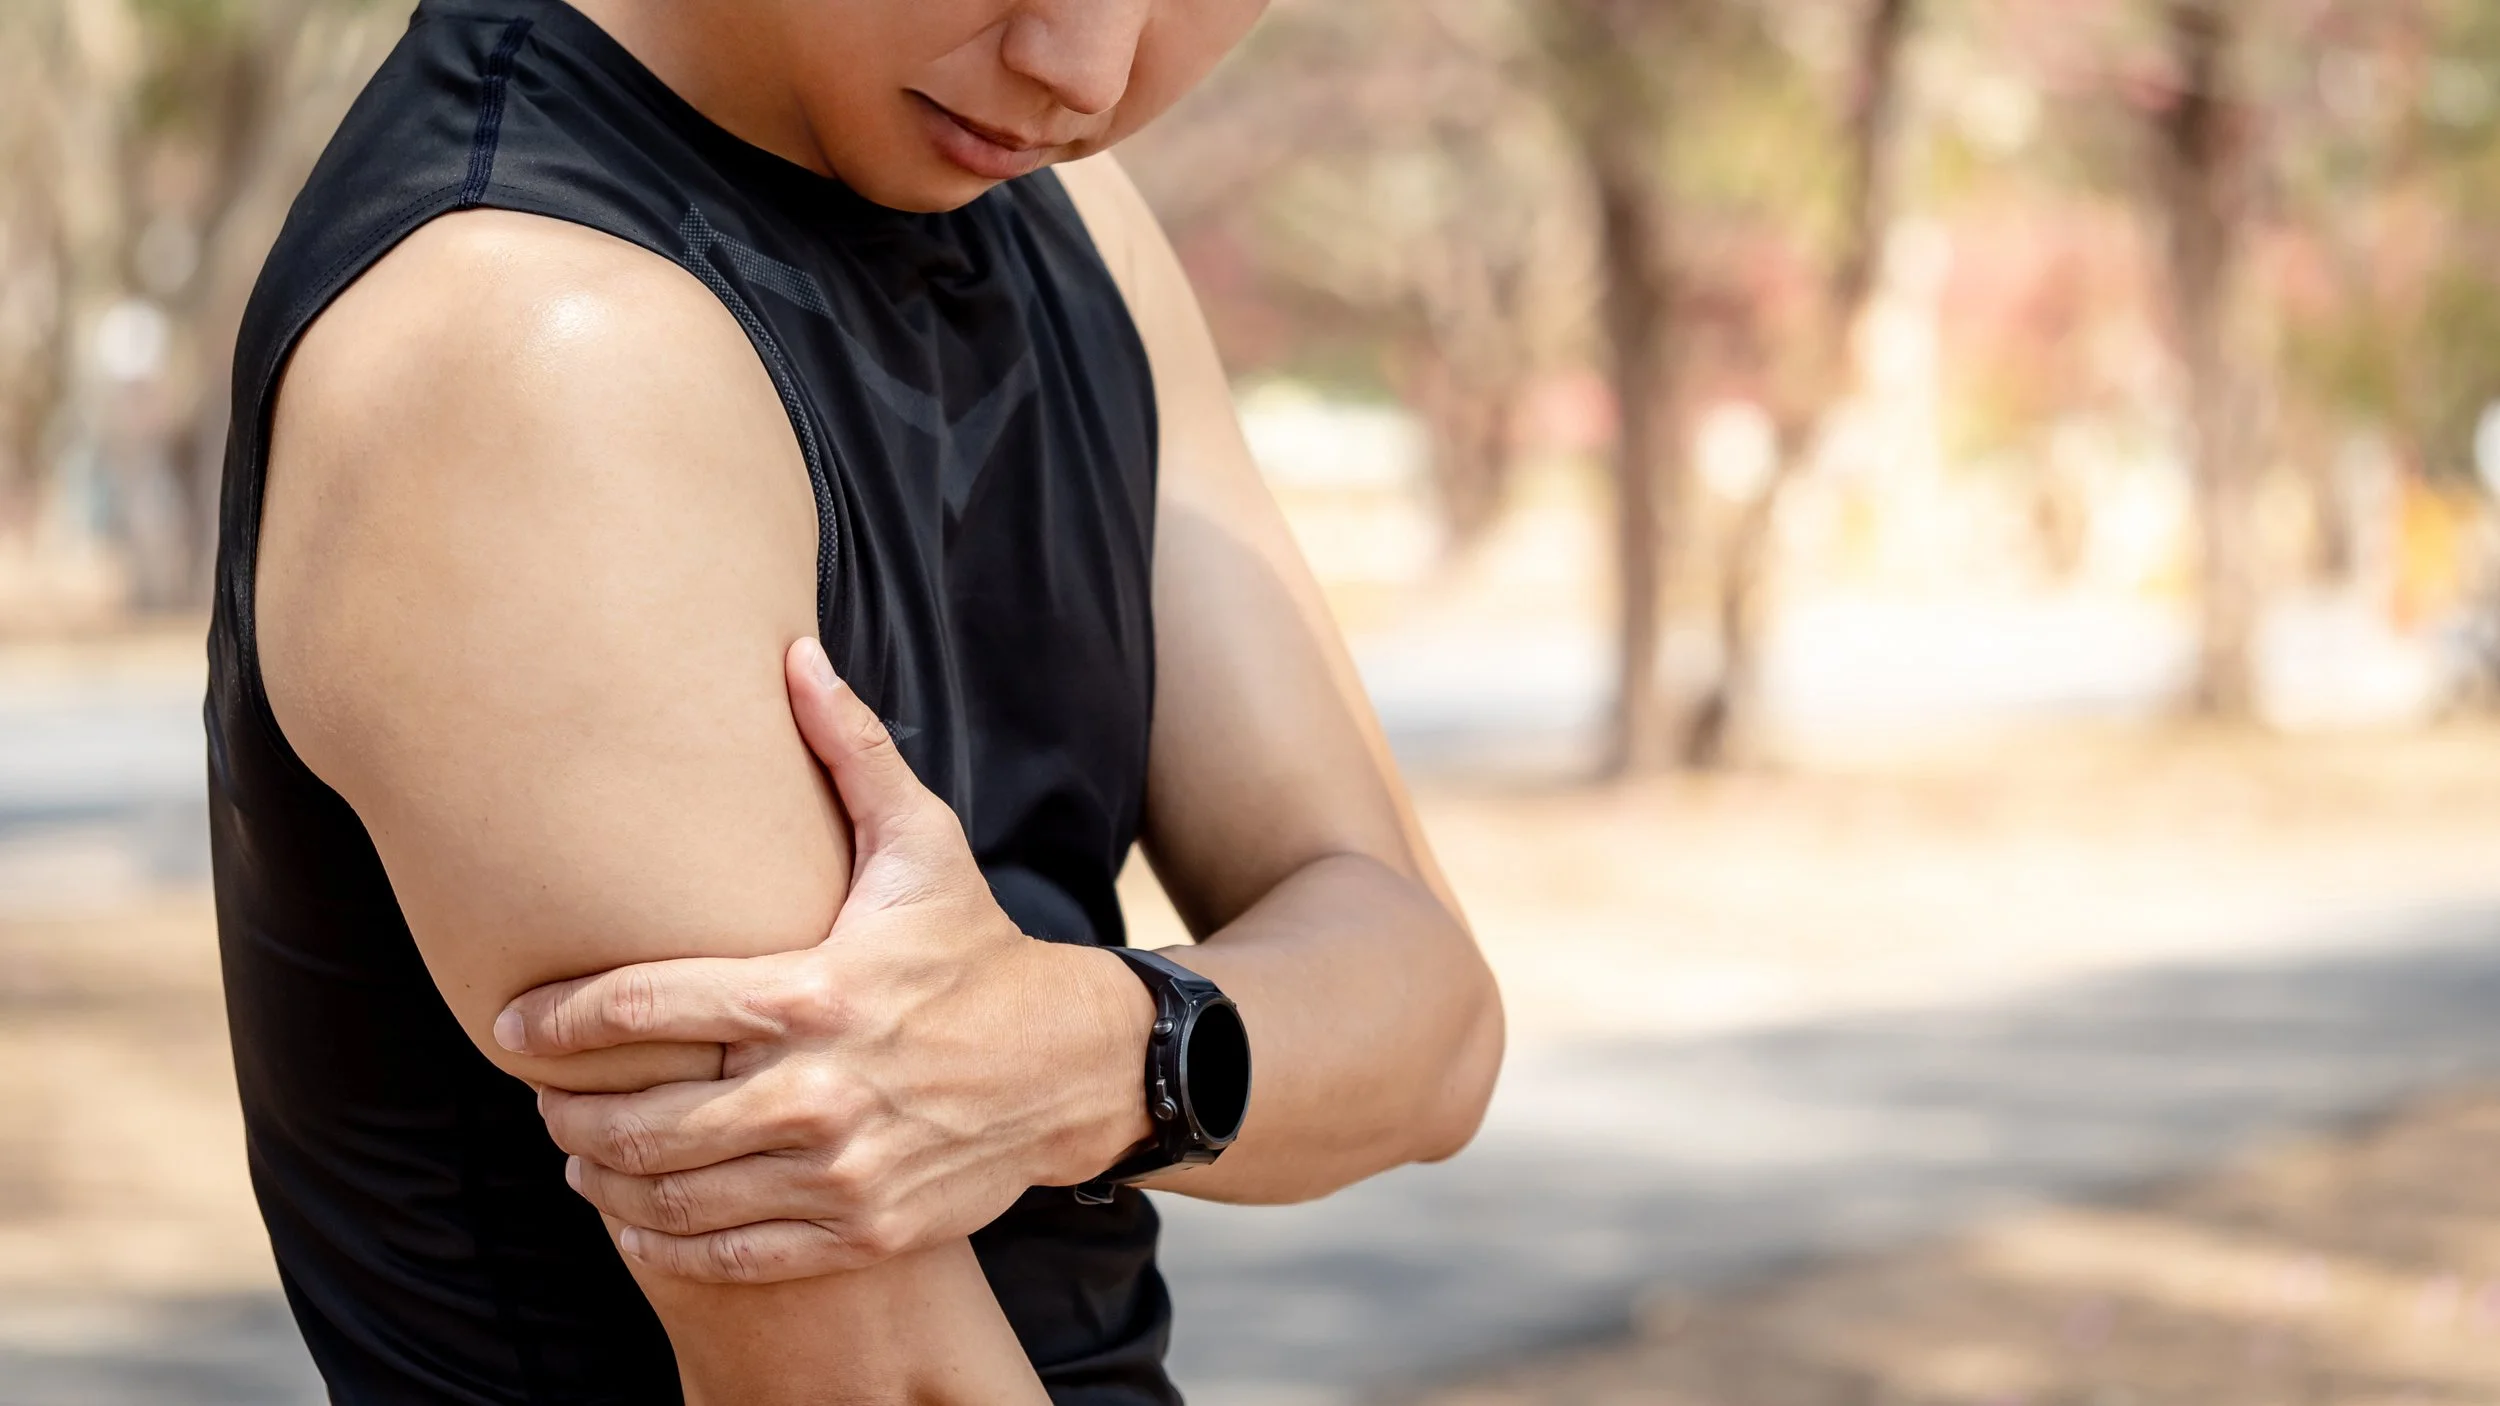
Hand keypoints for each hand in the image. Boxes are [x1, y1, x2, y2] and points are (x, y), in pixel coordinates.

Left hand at [495, 637, 1154, 1282]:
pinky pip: (732, 1254)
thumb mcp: (923, 844)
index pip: (650, 1007)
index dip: (561, 1020)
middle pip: (644, 1120)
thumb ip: (849, 752)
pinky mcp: (863, 1230)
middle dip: (571, 1112)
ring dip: (605, 1180)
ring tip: (580, 1154)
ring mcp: (842, 1170)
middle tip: (541, 1097)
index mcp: (818, 990)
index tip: (510, 1025)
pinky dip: (666, 1244)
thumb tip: (793, 652)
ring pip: (675, 1196)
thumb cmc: (978, 948)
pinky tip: (637, 1220)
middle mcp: (822, 1090)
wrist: (1074, 1067)